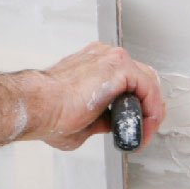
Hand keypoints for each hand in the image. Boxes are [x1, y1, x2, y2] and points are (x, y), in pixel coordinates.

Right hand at [24, 42, 164, 151]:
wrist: (38, 106)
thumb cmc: (49, 112)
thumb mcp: (82, 120)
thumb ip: (99, 120)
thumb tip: (106, 125)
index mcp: (92, 67)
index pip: (127, 82)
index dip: (137, 108)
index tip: (134, 128)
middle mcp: (103, 58)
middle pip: (141, 79)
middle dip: (147, 107)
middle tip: (145, 129)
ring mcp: (110, 58)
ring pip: (147, 81)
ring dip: (151, 108)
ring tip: (145, 130)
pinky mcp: (118, 65)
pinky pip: (148, 86)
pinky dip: (151, 107)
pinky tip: (146, 123)